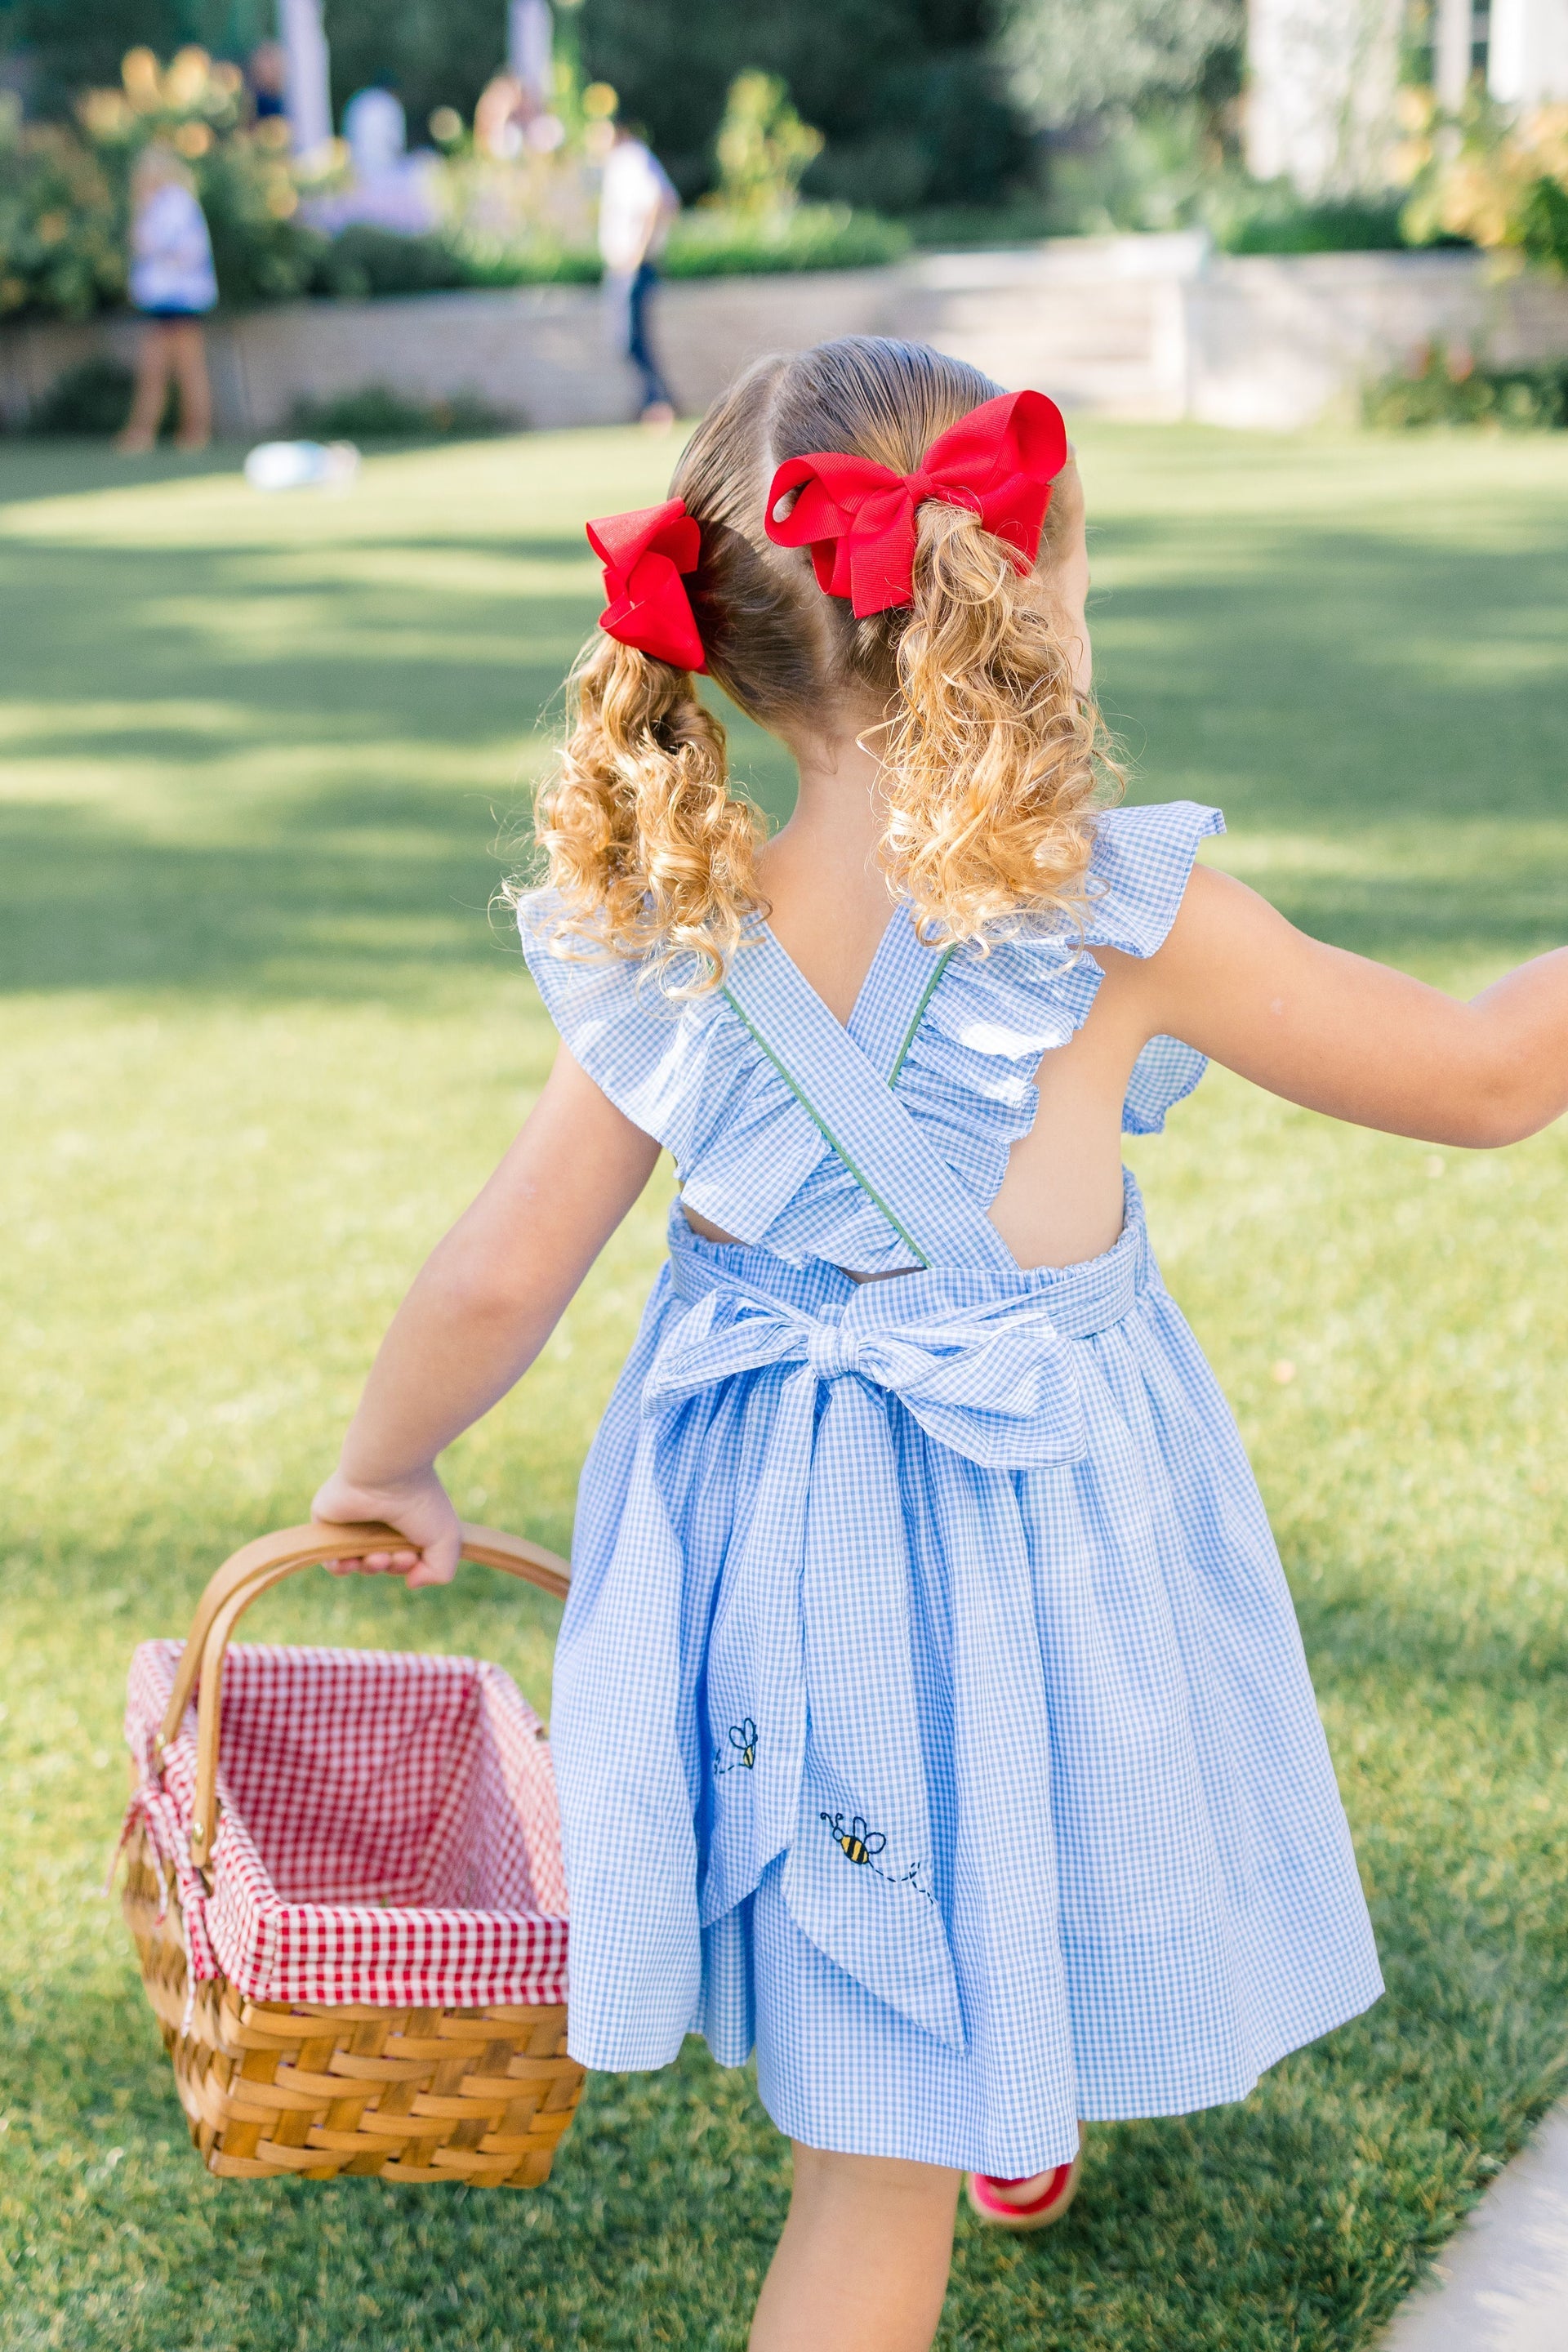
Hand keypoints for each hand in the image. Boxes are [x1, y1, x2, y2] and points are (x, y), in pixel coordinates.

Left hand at [309, 1464, 461, 1588]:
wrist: (388, 1474)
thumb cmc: (420, 1502)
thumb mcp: (447, 1542)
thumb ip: (438, 1572)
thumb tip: (411, 1583)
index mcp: (406, 1521)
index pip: (404, 1556)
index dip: (408, 1565)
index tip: (412, 1557)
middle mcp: (380, 1521)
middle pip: (382, 1561)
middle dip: (392, 1566)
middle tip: (397, 1555)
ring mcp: (353, 1522)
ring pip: (357, 1561)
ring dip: (369, 1568)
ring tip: (377, 1558)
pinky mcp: (329, 1522)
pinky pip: (329, 1556)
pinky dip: (340, 1567)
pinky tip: (351, 1563)